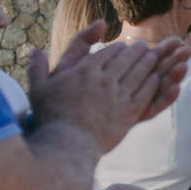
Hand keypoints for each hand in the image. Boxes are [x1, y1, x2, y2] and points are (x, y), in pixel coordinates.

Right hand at [27, 33, 190, 153]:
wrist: (68, 144)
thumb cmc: (51, 117)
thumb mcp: (39, 88)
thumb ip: (37, 67)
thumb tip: (34, 50)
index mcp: (85, 70)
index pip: (107, 53)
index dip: (117, 48)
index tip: (123, 46)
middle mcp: (104, 80)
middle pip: (126, 60)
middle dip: (137, 51)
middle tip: (145, 47)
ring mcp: (119, 96)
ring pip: (138, 73)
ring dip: (148, 63)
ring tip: (154, 58)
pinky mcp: (129, 113)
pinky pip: (145, 93)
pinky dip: (151, 83)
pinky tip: (156, 79)